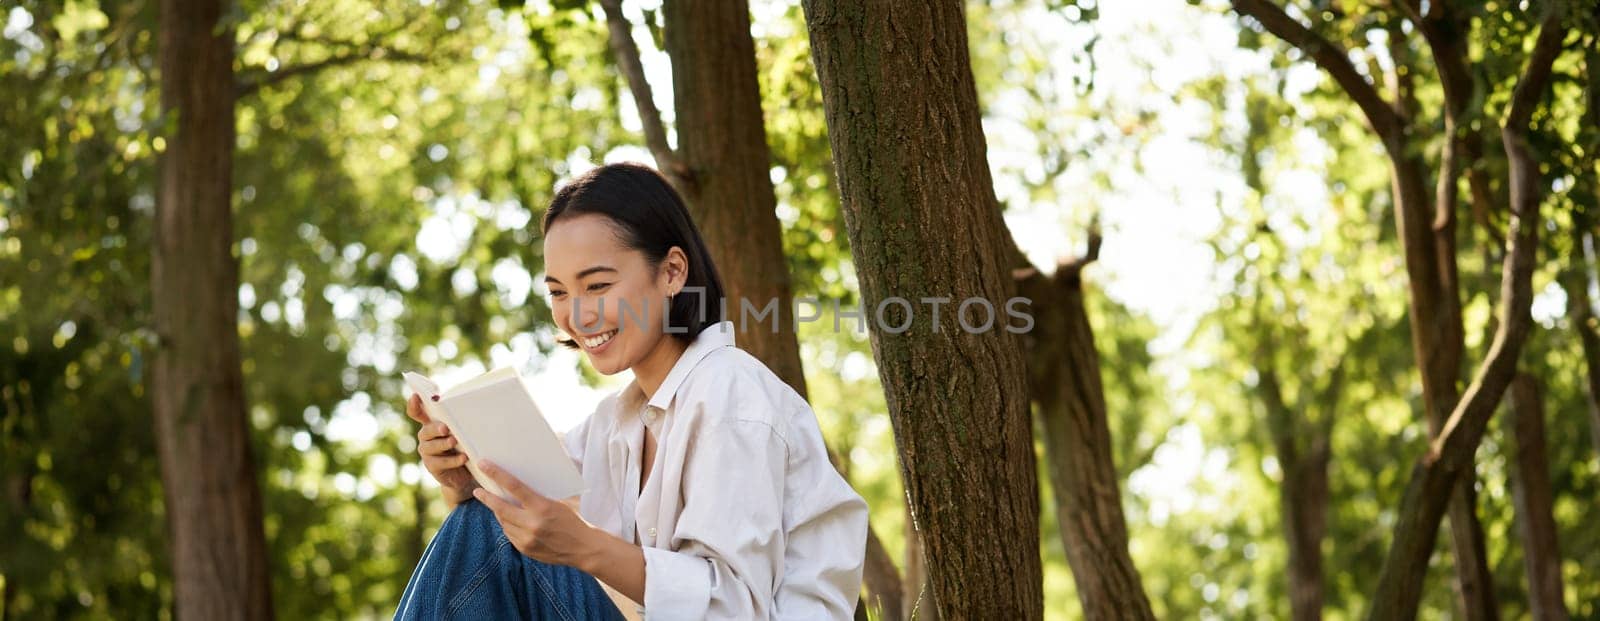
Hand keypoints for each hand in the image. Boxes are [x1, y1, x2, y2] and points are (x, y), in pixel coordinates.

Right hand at [406, 394, 478, 504]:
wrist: (465, 473)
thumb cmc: (465, 446)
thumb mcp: (463, 431)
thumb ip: (461, 420)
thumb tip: (474, 404)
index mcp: (432, 424)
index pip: (418, 413)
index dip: (414, 405)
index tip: (416, 396)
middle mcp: (426, 437)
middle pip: (426, 430)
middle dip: (435, 428)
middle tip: (445, 428)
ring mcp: (427, 452)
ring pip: (431, 446)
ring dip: (443, 443)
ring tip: (454, 441)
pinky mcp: (432, 466)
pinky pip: (440, 462)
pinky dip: (452, 460)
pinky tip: (463, 458)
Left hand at [474, 460, 601, 567]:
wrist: (583, 548)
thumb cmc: (573, 520)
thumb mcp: (558, 503)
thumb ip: (537, 497)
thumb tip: (517, 488)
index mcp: (542, 507)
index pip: (514, 487)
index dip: (496, 474)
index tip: (484, 465)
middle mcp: (532, 524)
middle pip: (501, 508)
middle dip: (487, 498)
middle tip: (478, 491)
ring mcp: (527, 539)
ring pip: (503, 522)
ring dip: (499, 512)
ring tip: (497, 505)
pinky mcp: (525, 549)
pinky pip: (510, 534)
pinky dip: (508, 525)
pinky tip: (511, 521)